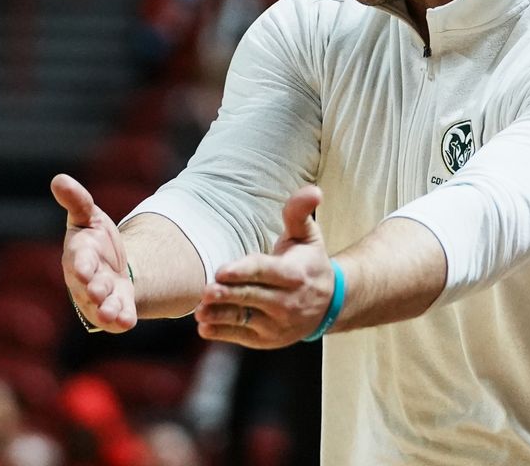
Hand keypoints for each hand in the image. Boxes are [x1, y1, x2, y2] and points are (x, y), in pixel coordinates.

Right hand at [51, 173, 136, 331]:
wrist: (112, 265)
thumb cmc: (95, 240)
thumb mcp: (89, 217)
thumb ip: (77, 201)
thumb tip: (59, 179)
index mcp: (79, 256)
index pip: (78, 260)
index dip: (81, 264)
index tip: (83, 267)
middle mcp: (86, 281)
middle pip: (89, 286)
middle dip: (95, 288)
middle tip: (99, 289)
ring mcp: (101, 297)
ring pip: (101, 306)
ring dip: (106, 309)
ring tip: (112, 313)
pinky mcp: (117, 308)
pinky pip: (118, 318)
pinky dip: (121, 320)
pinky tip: (128, 321)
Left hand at [195, 185, 333, 348]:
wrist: (329, 303)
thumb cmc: (309, 261)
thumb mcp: (308, 236)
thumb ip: (300, 213)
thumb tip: (314, 190)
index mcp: (295, 275)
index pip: (265, 272)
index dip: (243, 271)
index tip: (221, 270)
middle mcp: (288, 302)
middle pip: (252, 297)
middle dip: (228, 295)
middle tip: (205, 291)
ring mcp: (278, 324)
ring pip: (244, 319)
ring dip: (221, 316)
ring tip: (200, 312)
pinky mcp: (268, 339)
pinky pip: (242, 336)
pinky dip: (222, 333)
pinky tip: (205, 326)